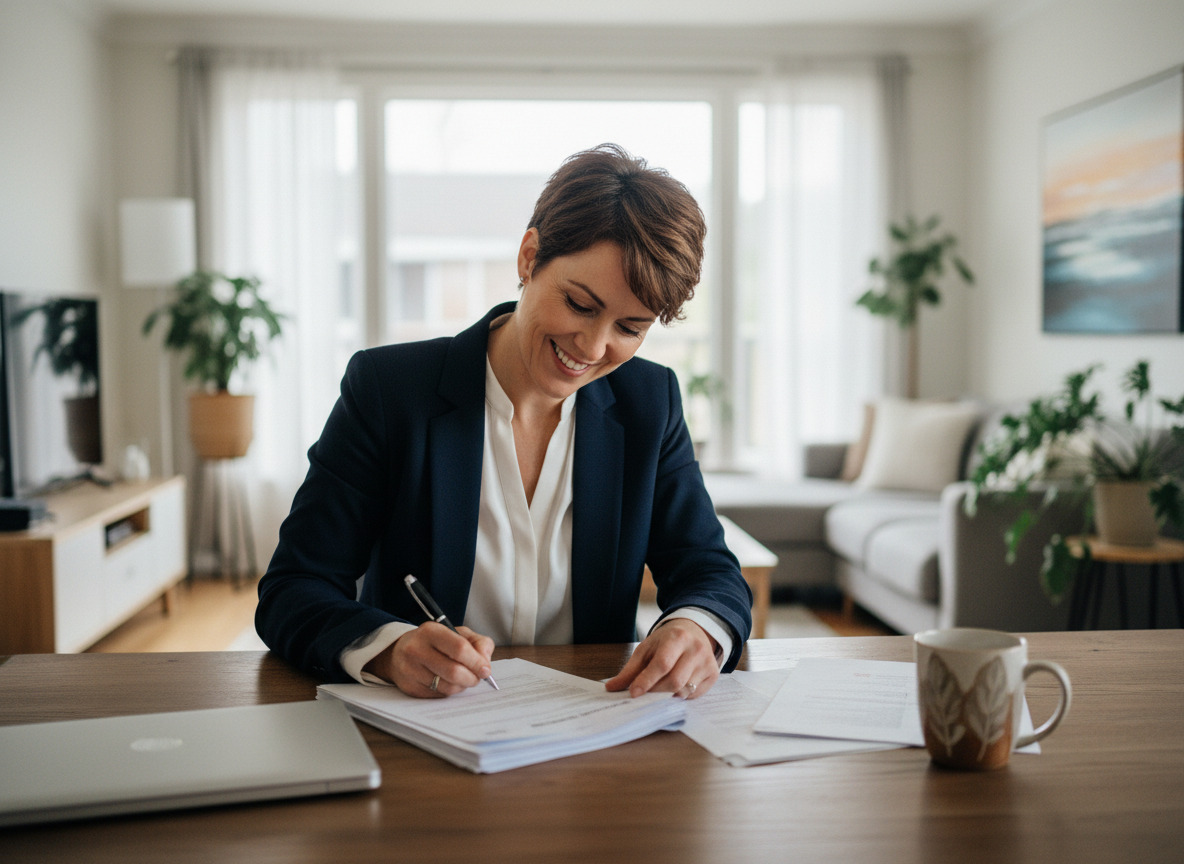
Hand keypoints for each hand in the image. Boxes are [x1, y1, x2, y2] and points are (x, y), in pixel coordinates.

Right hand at [364, 623, 493, 697]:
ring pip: (447, 687)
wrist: (399, 652)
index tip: (485, 670)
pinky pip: (438, 695)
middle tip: (477, 678)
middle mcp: (416, 649)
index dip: (477, 662)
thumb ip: (478, 643)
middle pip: (454, 671)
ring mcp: (410, 669)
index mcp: (431, 631)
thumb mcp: (457, 633)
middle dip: (472, 678)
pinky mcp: (409, 687)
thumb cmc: (435, 642)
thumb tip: (485, 664)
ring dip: (462, 686)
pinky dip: (449, 691)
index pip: (459, 648)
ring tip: (463, 679)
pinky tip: (447, 682)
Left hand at [604, 618, 718, 699]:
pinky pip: (694, 695)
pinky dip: (680, 696)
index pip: (662, 664)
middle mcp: (696, 649)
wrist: (693, 631)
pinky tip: (674, 688)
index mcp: (677, 638)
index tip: (633, 693)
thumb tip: (611, 688)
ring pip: (684, 691)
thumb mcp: (646, 649)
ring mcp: (707, 662)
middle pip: (674, 681)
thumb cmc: (666, 641)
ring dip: (667, 696)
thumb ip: (630, 670)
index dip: (647, 681)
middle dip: (656, 692)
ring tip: (659, 689)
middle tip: (644, 694)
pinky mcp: (713, 674)